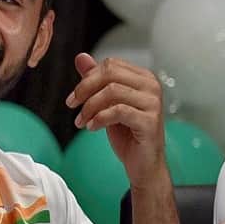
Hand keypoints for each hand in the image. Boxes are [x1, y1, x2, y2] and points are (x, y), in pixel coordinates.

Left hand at [65, 53, 166, 187]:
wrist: (143, 165)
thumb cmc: (128, 135)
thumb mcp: (106, 105)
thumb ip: (96, 81)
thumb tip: (81, 57)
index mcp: (143, 78)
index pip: (110, 65)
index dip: (87, 78)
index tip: (74, 98)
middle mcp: (151, 86)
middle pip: (110, 73)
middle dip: (85, 89)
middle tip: (72, 105)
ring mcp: (153, 103)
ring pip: (112, 91)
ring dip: (89, 107)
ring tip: (81, 121)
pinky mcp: (150, 121)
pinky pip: (118, 111)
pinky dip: (99, 118)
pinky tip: (92, 128)